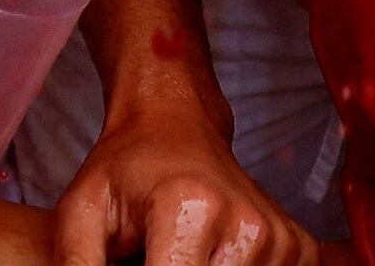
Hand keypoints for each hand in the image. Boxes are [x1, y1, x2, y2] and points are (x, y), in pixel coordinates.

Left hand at [51, 67, 309, 265]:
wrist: (174, 123)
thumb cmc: (124, 170)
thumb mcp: (81, 212)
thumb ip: (77, 263)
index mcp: (188, 207)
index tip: (137, 263)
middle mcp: (244, 221)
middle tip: (153, 253)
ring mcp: (277, 237)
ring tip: (179, 254)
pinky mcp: (297, 247)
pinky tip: (211, 257)